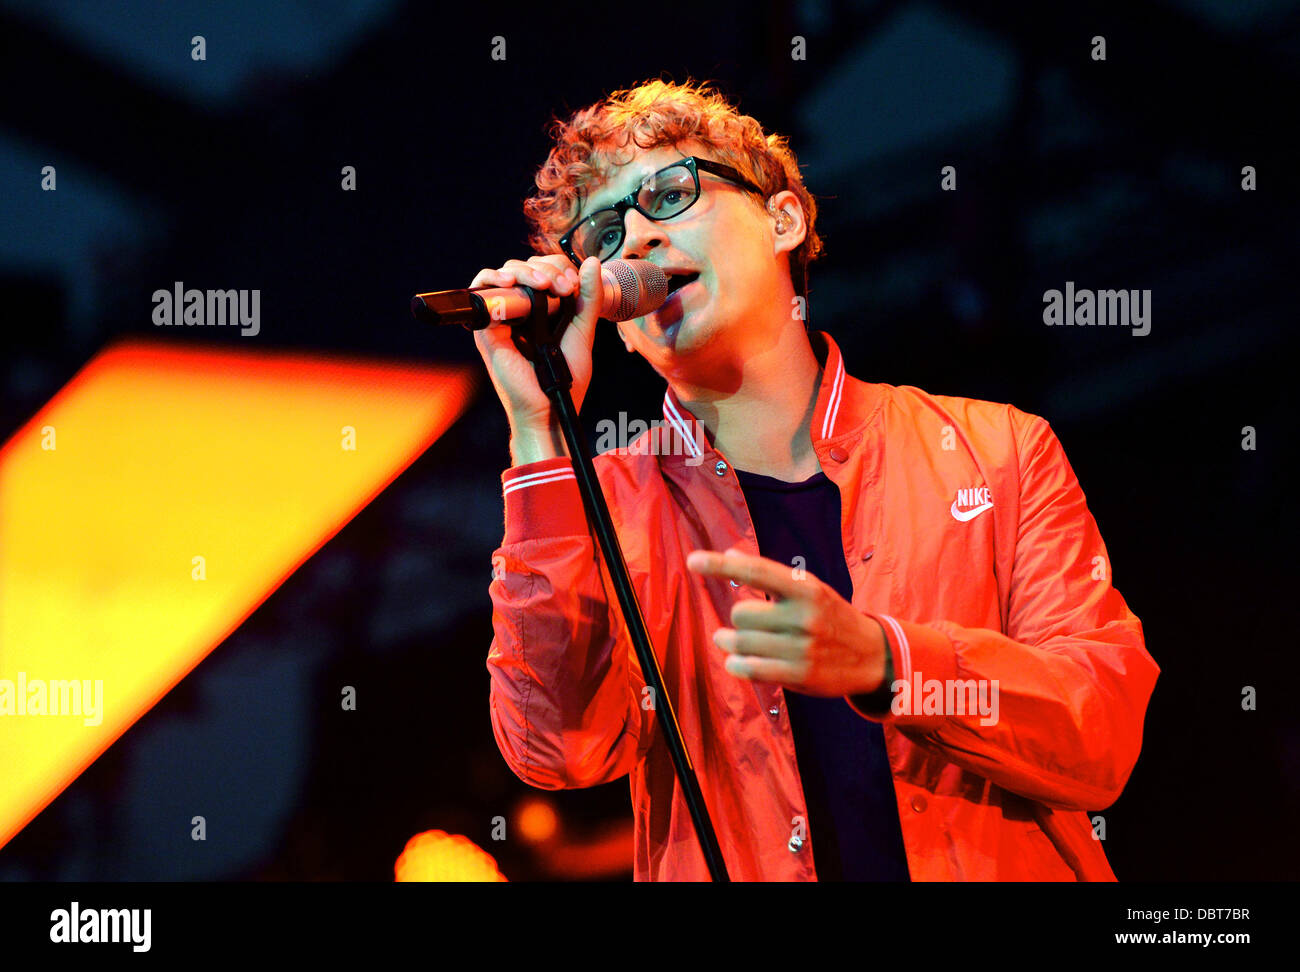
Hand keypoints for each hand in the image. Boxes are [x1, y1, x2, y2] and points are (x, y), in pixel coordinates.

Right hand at [469, 254, 604, 432]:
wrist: (550, 407)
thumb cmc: (566, 378)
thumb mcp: (582, 330)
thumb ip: (589, 298)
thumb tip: (590, 262)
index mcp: (542, 309)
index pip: (544, 269)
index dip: (558, 268)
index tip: (573, 286)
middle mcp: (520, 311)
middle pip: (525, 267)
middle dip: (547, 269)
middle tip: (563, 287)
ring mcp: (502, 318)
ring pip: (505, 273)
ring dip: (525, 271)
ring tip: (543, 285)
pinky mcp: (487, 329)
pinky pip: (482, 292)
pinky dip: (493, 279)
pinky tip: (510, 282)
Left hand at [685, 547, 887, 696]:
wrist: (872, 655)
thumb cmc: (831, 617)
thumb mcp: (810, 589)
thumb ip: (771, 576)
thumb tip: (733, 554)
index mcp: (806, 587)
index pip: (756, 571)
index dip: (721, 565)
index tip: (693, 560)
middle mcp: (804, 615)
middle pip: (741, 614)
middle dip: (739, 619)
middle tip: (747, 623)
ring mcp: (802, 647)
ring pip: (740, 642)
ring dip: (729, 643)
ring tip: (732, 642)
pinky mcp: (799, 674)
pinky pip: (749, 669)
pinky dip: (736, 664)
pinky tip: (737, 661)